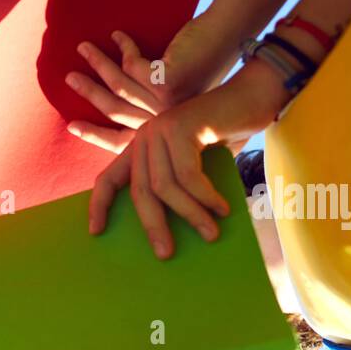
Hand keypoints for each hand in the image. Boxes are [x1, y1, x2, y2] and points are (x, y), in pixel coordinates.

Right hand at [66, 15, 239, 153]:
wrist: (229, 41)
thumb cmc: (205, 69)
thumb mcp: (177, 101)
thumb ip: (154, 113)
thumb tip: (119, 111)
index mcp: (161, 134)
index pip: (119, 142)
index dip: (93, 134)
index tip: (71, 124)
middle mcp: (162, 124)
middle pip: (112, 110)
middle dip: (87, 92)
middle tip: (68, 78)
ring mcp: (164, 104)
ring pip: (117, 84)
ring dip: (97, 62)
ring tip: (82, 48)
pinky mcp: (165, 82)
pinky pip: (131, 63)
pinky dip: (123, 46)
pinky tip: (117, 35)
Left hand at [87, 60, 289, 258]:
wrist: (255, 95)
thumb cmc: (226, 136)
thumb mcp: (195, 166)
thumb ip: (178, 190)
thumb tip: (172, 234)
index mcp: (141, 148)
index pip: (108, 179)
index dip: (99, 206)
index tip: (95, 232)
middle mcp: (145, 137)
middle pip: (140, 191)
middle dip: (153, 225)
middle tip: (165, 253)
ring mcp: (160, 129)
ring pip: (165, 187)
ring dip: (190, 215)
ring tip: (210, 234)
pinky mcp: (181, 127)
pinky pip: (188, 175)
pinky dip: (205, 197)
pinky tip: (222, 209)